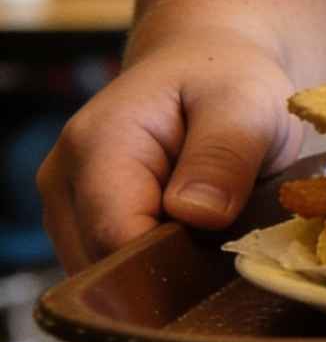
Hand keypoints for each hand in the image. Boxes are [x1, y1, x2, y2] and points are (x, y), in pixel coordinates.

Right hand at [37, 35, 303, 273]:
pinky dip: (153, 271)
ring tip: (212, 241)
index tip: (225, 256)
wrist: (204, 66)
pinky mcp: (81, 226)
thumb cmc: (226, 82)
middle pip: (105, 265)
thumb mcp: (244, 104)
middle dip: (167, 273)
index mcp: (97, 146)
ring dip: (161, 274)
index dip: (172, 260)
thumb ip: (224, 155)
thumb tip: (197, 215)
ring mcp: (66, 208)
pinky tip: (191, 250)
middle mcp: (64, 181)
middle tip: (228, 250)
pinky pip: (112, 270)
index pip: (117, 237)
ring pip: (106, 275)